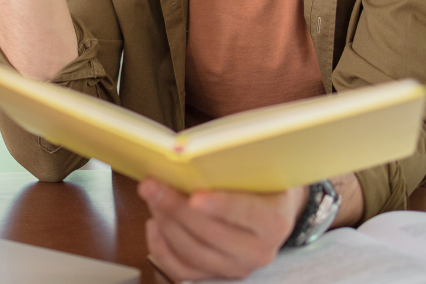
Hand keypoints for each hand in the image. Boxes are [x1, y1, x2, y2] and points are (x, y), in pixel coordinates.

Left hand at [138, 178, 305, 281]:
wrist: (271, 209)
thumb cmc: (260, 183)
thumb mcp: (257, 168)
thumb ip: (233, 163)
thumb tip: (194, 154)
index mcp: (274, 221)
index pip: (246, 212)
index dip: (219, 205)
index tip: (194, 197)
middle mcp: (258, 251)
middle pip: (211, 234)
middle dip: (176, 208)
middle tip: (152, 186)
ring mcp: (235, 267)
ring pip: (192, 252)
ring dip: (166, 223)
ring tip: (152, 198)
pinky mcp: (215, 275)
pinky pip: (182, 269)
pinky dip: (162, 248)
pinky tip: (153, 224)